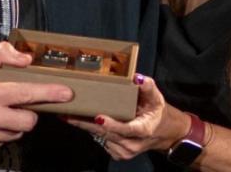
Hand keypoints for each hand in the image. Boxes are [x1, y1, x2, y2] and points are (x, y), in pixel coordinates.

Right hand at [0, 41, 72, 151]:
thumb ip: (2, 54)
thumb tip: (26, 59)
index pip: (25, 94)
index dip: (48, 93)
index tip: (66, 93)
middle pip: (28, 120)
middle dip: (31, 111)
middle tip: (24, 102)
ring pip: (18, 132)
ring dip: (17, 122)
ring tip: (4, 110)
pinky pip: (6, 140)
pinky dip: (5, 131)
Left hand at [65, 74, 189, 160]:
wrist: (163, 133)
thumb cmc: (157, 112)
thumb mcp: (156, 97)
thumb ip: (147, 86)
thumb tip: (136, 78)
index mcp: (143, 130)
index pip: (126, 129)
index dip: (112, 124)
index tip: (98, 117)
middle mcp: (132, 144)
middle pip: (106, 133)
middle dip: (85, 123)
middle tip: (67, 113)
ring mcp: (124, 151)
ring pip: (100, 138)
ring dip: (84, 127)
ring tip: (68, 114)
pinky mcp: (118, 154)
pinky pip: (101, 140)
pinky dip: (91, 131)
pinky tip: (81, 121)